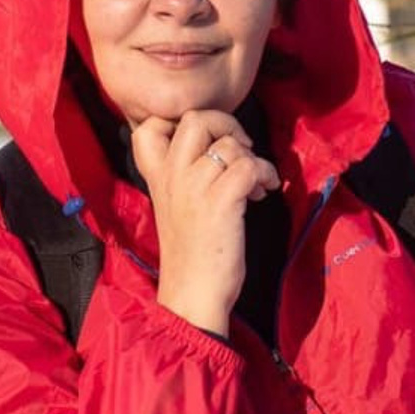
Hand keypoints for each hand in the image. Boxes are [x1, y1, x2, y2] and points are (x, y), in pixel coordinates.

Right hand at [132, 109, 279, 336]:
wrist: (193, 294)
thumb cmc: (191, 252)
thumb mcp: (176, 206)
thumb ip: (186, 175)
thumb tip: (223, 146)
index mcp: (158, 177)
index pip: (149, 126)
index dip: (180, 119)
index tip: (206, 138)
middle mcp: (172, 176)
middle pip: (196, 119)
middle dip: (227, 125)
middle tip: (240, 148)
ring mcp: (195, 188)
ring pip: (230, 144)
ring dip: (253, 158)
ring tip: (255, 182)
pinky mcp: (221, 202)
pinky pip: (250, 166)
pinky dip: (265, 174)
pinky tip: (263, 192)